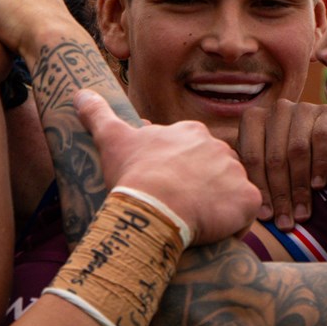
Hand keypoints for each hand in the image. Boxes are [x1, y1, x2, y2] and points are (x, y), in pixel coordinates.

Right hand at [77, 89, 258, 245]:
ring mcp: (237, 173)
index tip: (163, 187)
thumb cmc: (133, 173)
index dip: (178, 172)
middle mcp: (220, 147)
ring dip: (216, 206)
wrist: (154, 205)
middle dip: (200, 187)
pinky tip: (212, 233)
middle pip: (215, 171)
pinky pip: (246, 214)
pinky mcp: (247, 199)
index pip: (192, 152)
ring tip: (192, 222)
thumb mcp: (112, 138)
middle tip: (177, 207)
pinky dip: (234, 225)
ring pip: (230, 192)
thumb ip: (98, 114)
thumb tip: (79, 92)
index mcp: (192, 132)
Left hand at [238, 100, 326, 230]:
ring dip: (299, 187)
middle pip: (275, 157)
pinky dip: (319, 165)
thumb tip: (242, 206)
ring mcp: (302, 109)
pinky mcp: (326, 113)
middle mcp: (277, 110)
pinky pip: (321, 140)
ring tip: (301, 214)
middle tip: (285, 222)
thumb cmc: (285, 156)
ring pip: (297, 151)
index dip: (259, 190)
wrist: (321, 134)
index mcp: (254, 119)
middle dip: (280, 195)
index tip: (265, 217)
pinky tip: (318, 186)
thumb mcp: (265, 159)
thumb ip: (254, 173)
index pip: (253, 158)